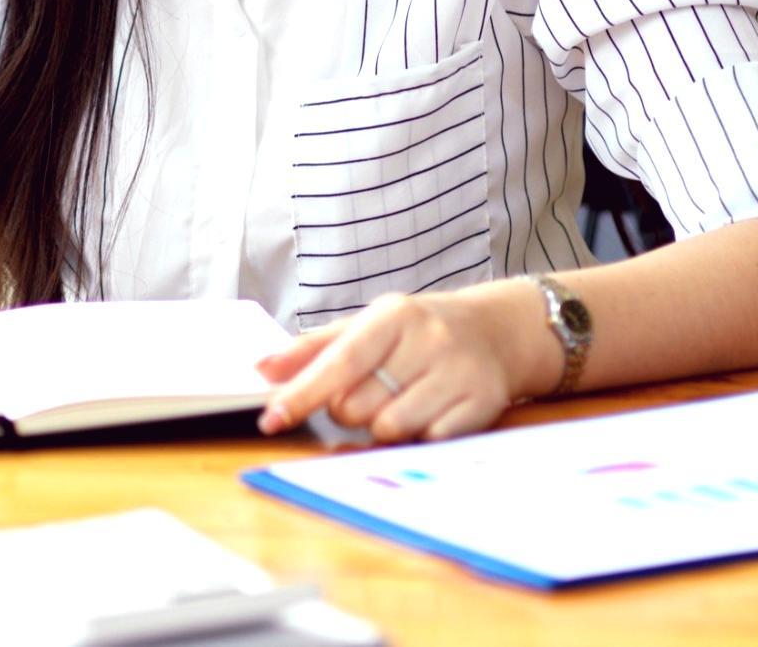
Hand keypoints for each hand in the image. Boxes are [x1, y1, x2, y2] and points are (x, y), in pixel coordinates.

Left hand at [253, 286, 548, 443]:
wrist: (495, 332)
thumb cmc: (416, 332)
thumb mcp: (366, 325)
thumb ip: (312, 349)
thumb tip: (262, 369)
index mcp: (393, 316)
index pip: (340, 362)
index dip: (302, 394)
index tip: (271, 419)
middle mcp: (429, 340)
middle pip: (358, 406)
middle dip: (349, 410)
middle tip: (370, 392)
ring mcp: (458, 373)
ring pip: (390, 429)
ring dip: (383, 426)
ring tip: (399, 401)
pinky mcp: (483, 404)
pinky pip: (428, 442)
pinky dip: (419, 436)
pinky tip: (429, 413)